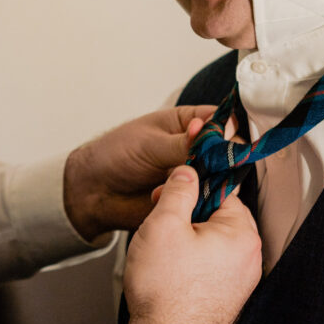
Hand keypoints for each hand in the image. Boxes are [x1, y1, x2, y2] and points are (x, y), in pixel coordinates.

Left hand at [62, 105, 214, 240]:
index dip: (226, 130)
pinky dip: (198, 202)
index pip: (220, 121)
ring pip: (222, 178)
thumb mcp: (148, 143)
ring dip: (208, 183)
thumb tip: (208, 130)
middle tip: (205, 167)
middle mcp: (197, 148)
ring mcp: (196, 174)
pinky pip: (208, 201)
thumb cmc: (116, 154)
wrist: (96, 191)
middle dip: (222, 160)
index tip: (223, 140)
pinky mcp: (191, 199)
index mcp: (188, 123)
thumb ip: (181, 142)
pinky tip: (178, 201)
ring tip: (184, 184)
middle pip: (227, 151)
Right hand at [123, 166, 260, 323]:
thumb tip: (186, 173)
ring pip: (213, 240)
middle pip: (218, 216)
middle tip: (163, 219)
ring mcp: (239, 279)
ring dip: (188, 237)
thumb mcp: (164, 224)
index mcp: (241, 235)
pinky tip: (172, 268)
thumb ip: (178, 191)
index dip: (190, 188)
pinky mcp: (227, 295)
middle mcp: (248, 258)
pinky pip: (211, 263)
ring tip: (165, 248)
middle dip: (188, 213)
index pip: (221, 192)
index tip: (171, 192)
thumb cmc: (165, 291)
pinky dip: (192, 260)